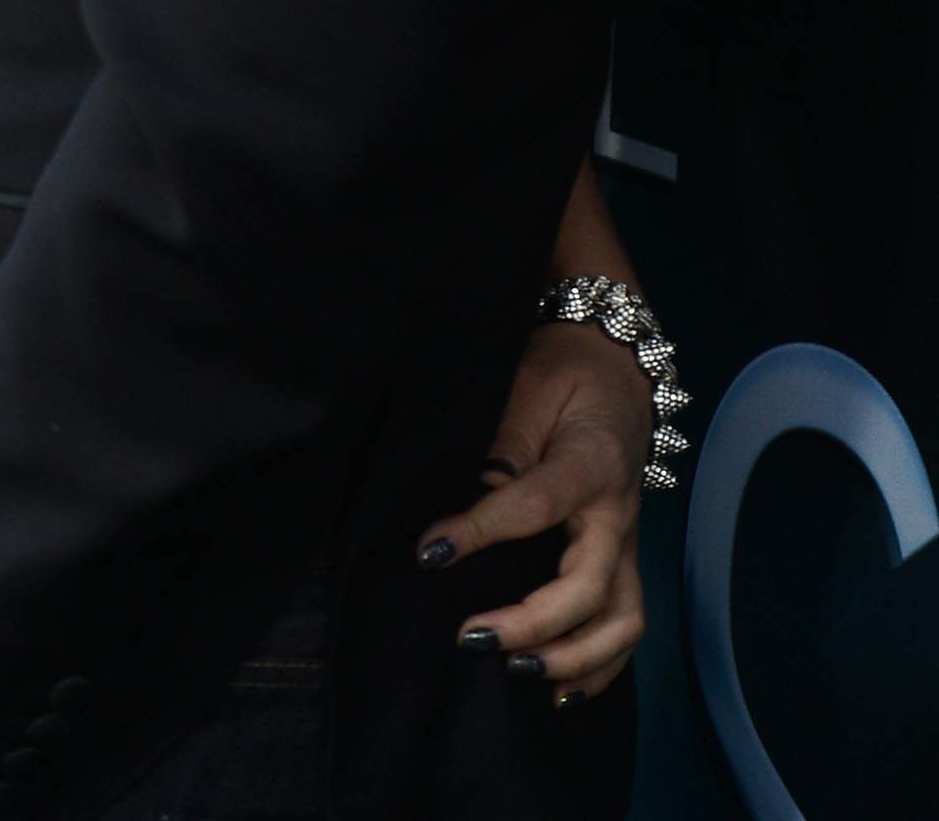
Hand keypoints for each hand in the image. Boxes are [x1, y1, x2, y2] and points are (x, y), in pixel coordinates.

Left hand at [415, 319, 649, 701]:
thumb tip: (478, 490)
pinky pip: (626, 627)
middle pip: (590, 588)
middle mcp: (617, 514)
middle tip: (469, 635)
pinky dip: (598, 667)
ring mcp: (627, 544)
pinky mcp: (625, 561)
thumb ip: (507, 439)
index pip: (536, 505)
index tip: (431, 553)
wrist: (619, 369)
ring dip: (572, 658)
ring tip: (515, 671)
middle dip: (532, 623)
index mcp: (591, 462)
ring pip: (622, 623)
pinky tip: (556, 688)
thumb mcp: (533, 382)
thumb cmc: (567, 372)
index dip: (482, 531)